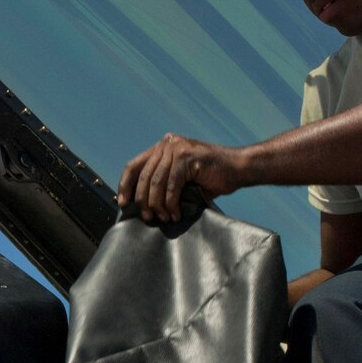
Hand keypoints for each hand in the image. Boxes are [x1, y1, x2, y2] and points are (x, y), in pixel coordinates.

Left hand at [117, 133, 245, 221]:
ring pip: (156, 182)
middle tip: (148, 217)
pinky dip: (171, 203)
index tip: (122, 203)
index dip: (125, 185)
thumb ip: (162, 183)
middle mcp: (167, 144)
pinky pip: (171, 185)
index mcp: (162, 147)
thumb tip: (141, 205)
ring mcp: (177, 148)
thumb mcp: (181, 178)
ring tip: (165, 218)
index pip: (134, 165)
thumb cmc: (211, 177)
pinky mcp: (188, 157)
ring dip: (158, 205)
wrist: (238, 168)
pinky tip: (176, 213)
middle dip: (143, 201)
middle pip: (143, 176)